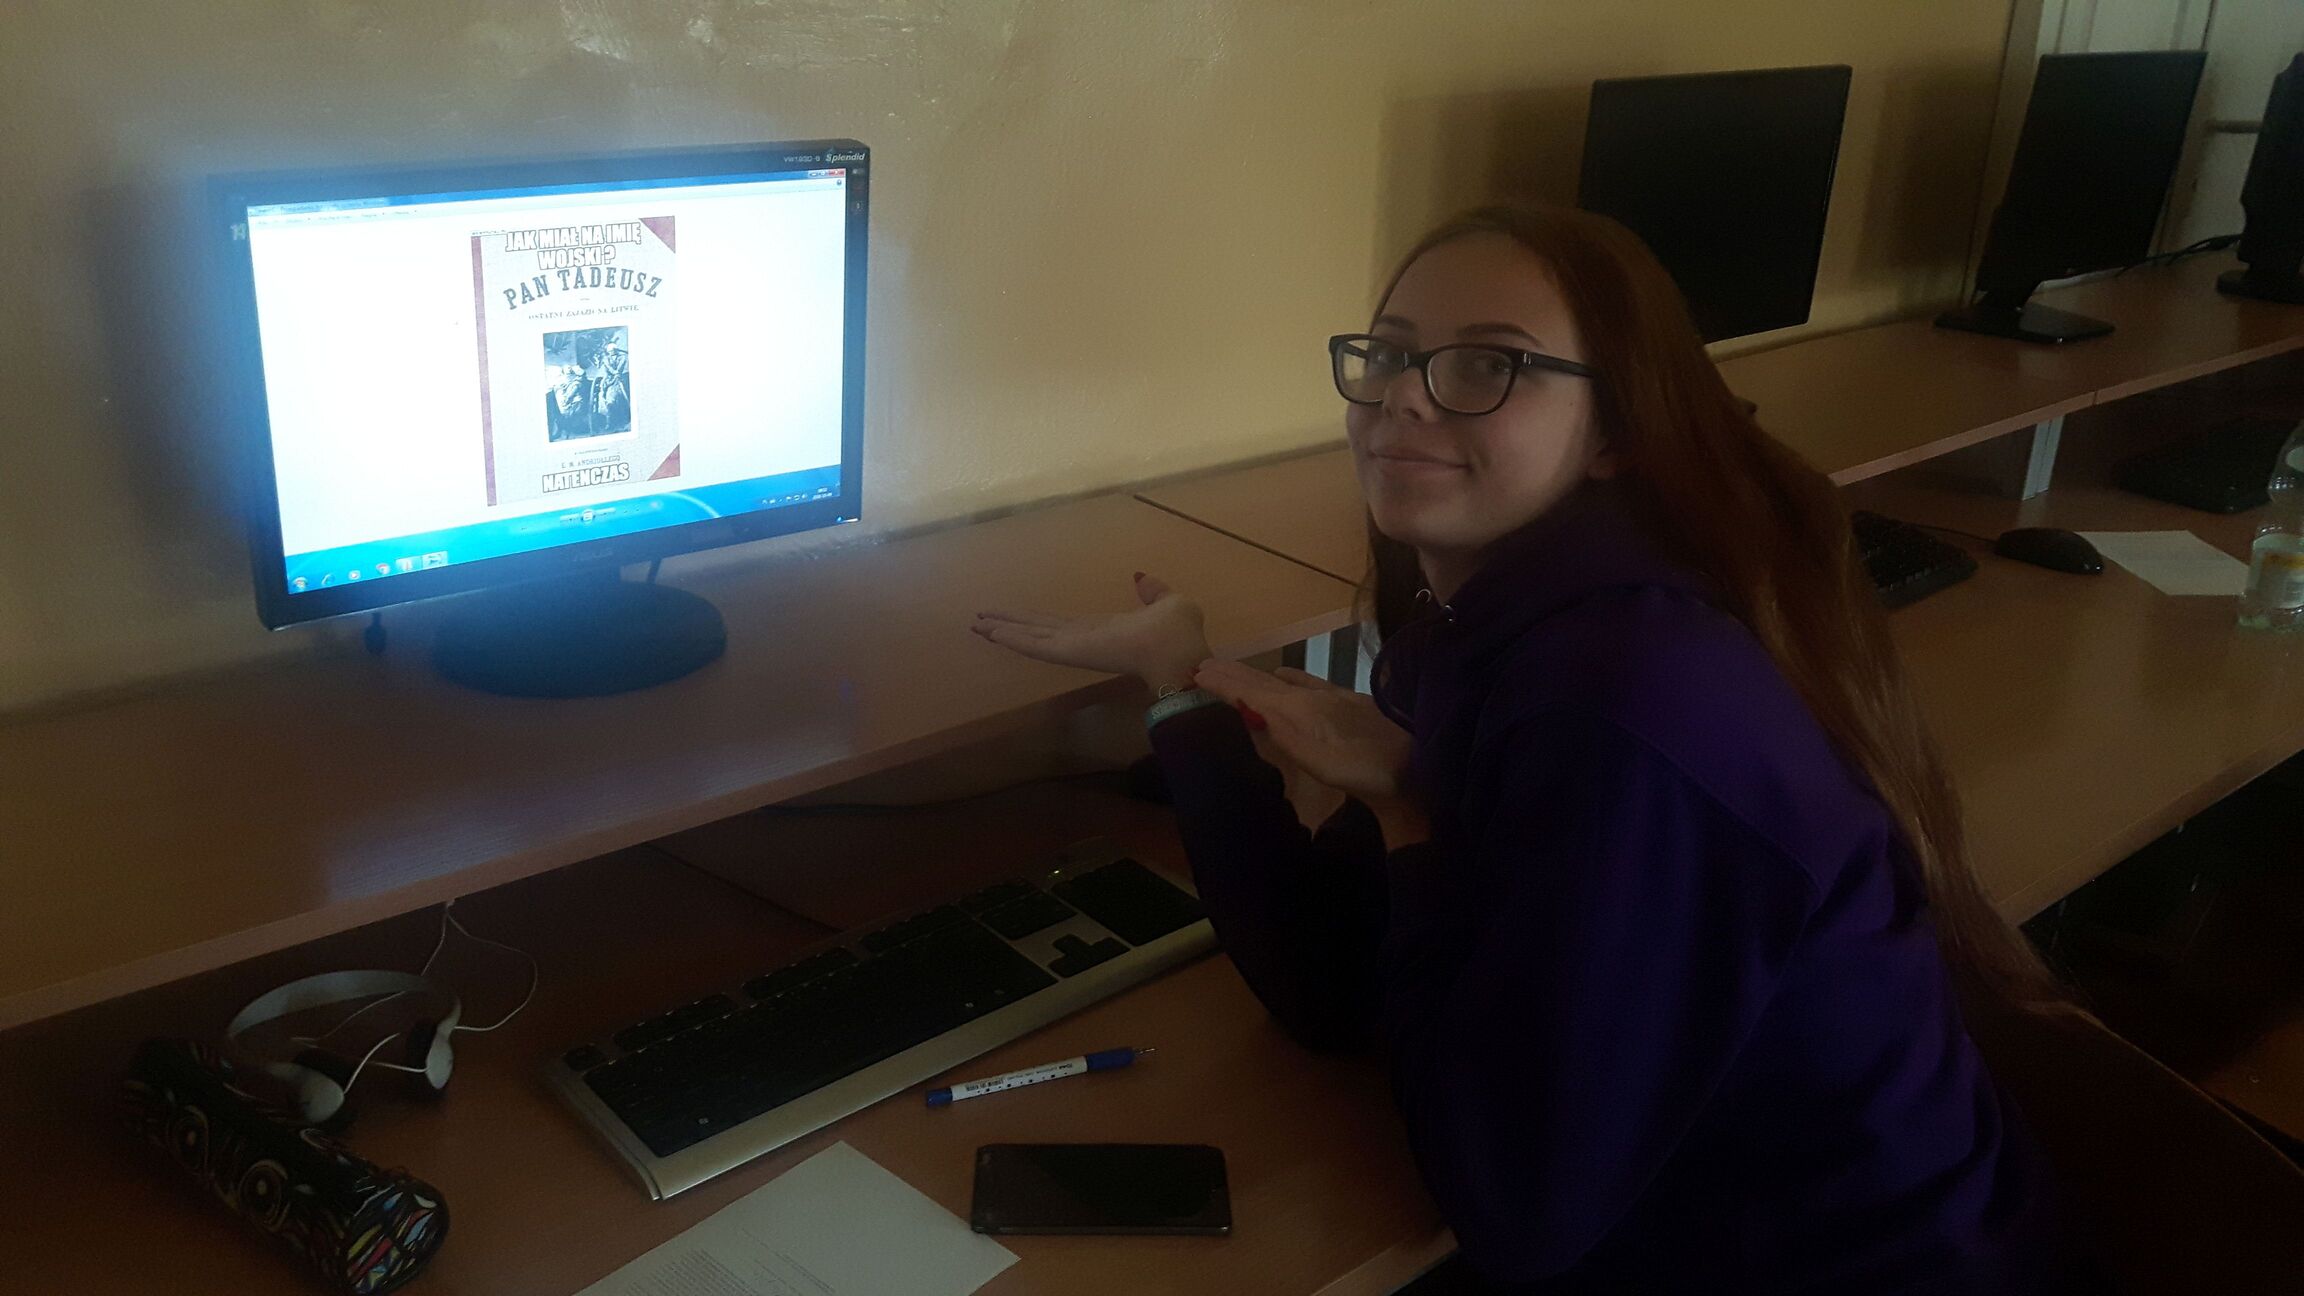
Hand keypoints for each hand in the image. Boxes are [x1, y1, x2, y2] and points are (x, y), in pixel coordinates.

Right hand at [972, 573, 1212, 691]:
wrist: (1178, 654)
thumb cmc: (1179, 633)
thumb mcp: (1169, 602)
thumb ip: (1153, 592)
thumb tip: (1140, 577)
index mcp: (1105, 630)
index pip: (1063, 625)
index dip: (1038, 621)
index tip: (1017, 616)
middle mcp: (1083, 640)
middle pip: (1038, 631)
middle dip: (1011, 625)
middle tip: (981, 619)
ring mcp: (1074, 647)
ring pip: (1030, 638)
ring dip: (1003, 631)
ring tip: (976, 625)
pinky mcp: (1069, 651)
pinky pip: (1035, 645)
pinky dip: (1011, 638)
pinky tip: (990, 632)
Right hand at [1192, 661, 1413, 803]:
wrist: (1416, 765)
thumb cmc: (1364, 770)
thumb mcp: (1316, 758)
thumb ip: (1280, 732)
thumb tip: (1245, 707)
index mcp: (1299, 709)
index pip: (1251, 691)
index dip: (1223, 683)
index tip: (1195, 674)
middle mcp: (1311, 696)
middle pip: (1265, 681)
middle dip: (1233, 675)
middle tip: (1204, 667)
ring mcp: (1332, 697)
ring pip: (1284, 681)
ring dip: (1255, 677)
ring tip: (1234, 674)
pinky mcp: (1348, 703)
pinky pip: (1306, 683)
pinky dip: (1286, 679)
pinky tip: (1287, 678)